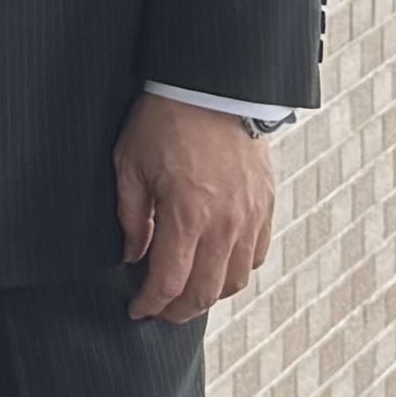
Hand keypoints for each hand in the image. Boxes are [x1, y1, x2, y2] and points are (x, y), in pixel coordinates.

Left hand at [114, 98, 273, 323]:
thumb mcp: (130, 166)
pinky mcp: (265, 205)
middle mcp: (224, 224)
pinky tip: (216, 264)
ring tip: (186, 291)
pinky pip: (257, 255)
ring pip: (234, 281)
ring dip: (209, 295)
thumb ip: (131, 218)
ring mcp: (250, 217)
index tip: (136, 309)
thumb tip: (133, 256)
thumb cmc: (165, 119)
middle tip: (159, 310)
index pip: (169, 284)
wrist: (212, 85)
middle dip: (177, 311)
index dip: (149, 304)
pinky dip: (236, 270)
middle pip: (204, 294)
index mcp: (187, 216)